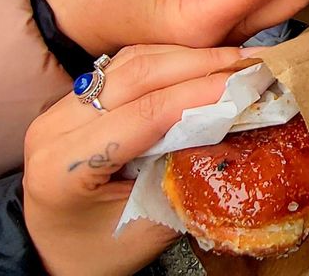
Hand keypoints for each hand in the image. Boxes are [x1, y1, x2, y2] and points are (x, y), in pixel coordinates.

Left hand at [24, 45, 243, 275]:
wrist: (55, 253)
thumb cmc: (99, 252)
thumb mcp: (150, 226)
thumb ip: (187, 177)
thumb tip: (235, 131)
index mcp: (64, 166)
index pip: (145, 113)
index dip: (201, 92)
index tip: (249, 83)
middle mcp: (54, 127)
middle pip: (138, 74)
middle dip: (203, 64)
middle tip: (253, 63)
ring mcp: (60, 108)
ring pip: (132, 61)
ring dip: (189, 56)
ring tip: (237, 59)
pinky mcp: (74, 99)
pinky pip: (125, 66)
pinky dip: (170, 59)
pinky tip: (204, 62)